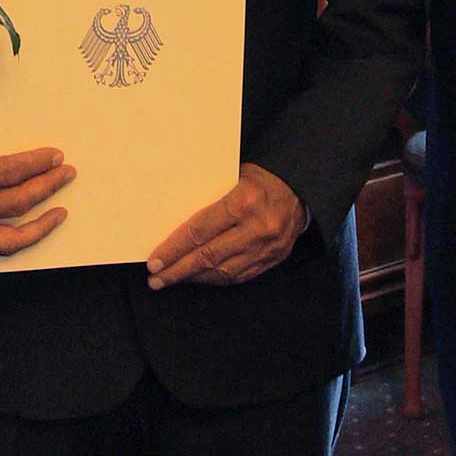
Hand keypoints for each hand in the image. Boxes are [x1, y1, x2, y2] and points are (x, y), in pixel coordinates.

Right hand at [0, 123, 74, 262]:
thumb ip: (1, 147)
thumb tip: (39, 158)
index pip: (8, 173)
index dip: (37, 164)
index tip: (57, 157)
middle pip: (15, 204)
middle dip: (47, 187)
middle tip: (66, 175)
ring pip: (10, 241)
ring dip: (41, 228)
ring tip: (60, 213)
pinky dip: (20, 245)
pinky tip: (38, 232)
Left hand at [145, 163, 307, 288]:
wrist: (300, 190)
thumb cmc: (260, 179)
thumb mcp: (234, 175)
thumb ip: (208, 196)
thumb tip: (171, 218)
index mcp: (244, 201)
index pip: (200, 230)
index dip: (175, 249)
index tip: (155, 260)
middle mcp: (256, 227)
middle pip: (208, 255)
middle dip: (177, 270)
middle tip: (156, 278)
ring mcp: (266, 248)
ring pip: (222, 271)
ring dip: (193, 278)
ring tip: (171, 280)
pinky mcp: (271, 260)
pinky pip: (237, 276)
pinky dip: (214, 279)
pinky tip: (198, 278)